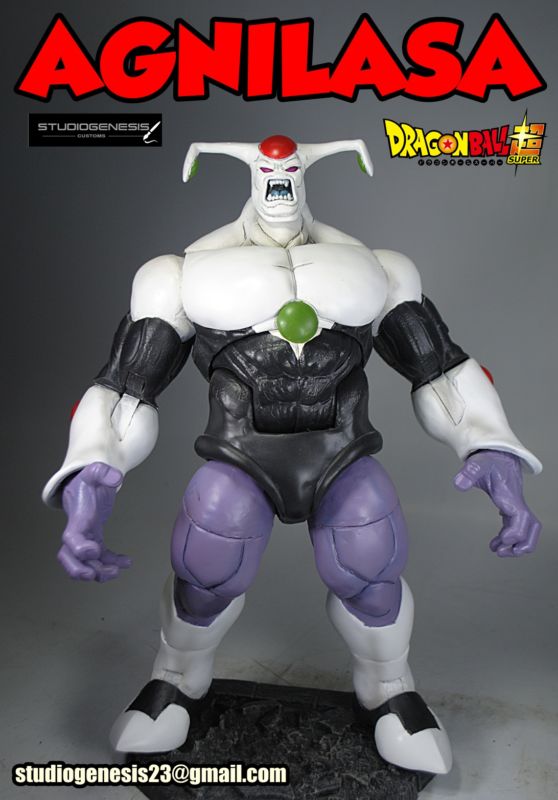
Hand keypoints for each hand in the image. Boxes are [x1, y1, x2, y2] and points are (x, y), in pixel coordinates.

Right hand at [58, 462, 130, 580]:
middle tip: (94, 575)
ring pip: (84, 563)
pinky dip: (113, 563)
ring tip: (116, 572)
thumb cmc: (87, 481)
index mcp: (77, 518)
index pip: (71, 538)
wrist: (84, 485)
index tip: (94, 551)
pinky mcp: (95, 541)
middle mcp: (78, 532)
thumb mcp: (94, 471)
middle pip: (68, 558)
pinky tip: (126, 563)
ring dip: (98, 572)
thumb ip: (103, 472)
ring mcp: (86, 539)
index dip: (79, 548)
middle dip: (79, 570)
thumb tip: (115, 478)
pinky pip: (101, 558)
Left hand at [453, 450, 540, 556]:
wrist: (497, 453)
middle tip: (503, 553)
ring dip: (517, 543)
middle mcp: (516, 502)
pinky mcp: (510, 506)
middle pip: (531, 526)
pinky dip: (509, 537)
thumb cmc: (489, 459)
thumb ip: (468, 473)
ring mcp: (515, 504)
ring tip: (497, 551)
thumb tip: (459, 484)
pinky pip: (516, 525)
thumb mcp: (477, 464)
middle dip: (523, 543)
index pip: (521, 518)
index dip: (515, 532)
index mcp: (509, 495)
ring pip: (528, 528)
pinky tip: (496, 543)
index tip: (503, 541)